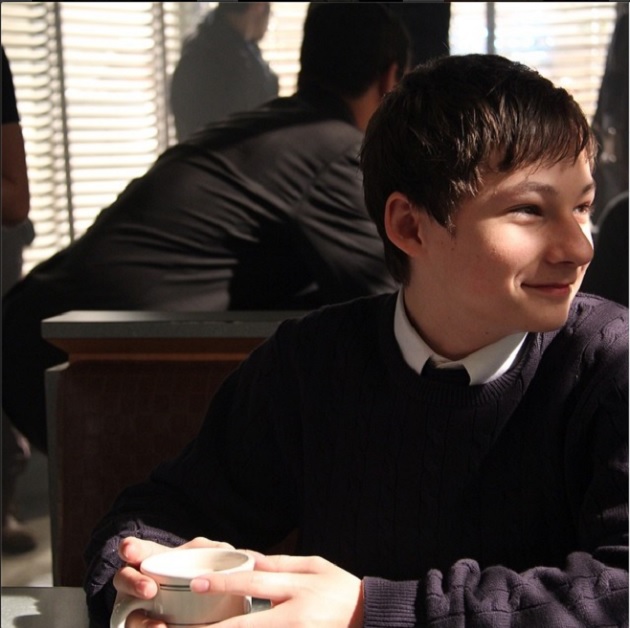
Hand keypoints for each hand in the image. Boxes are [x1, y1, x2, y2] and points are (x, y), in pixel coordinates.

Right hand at [113, 536, 234, 627]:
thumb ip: (220, 554)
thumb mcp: (208, 558)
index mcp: (156, 558)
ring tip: (159, 627)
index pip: (137, 550)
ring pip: (131, 617)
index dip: (131, 549)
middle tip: (150, 589)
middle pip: (124, 580)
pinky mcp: (146, 626)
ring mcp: (140, 610)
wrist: (202, 610)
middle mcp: (141, 582)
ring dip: (142, 623)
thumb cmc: (201, 571)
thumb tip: (246, 558)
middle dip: (134, 583)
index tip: (131, 551)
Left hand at [191, 553, 363, 626]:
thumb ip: (283, 564)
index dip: (223, 584)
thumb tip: (251, 558)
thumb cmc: (341, 589)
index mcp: (297, 588)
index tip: (197, 582)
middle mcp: (294, 617)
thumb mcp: (316, 565)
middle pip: (244, 626)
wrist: (370, 619)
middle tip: (182, 627)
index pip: (254, 584)